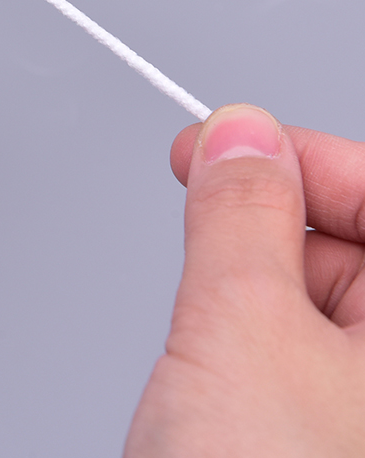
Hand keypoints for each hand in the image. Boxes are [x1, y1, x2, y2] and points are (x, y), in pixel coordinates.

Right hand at [125, 104, 364, 455]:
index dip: (299, 155)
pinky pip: (303, 354)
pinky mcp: (338, 435)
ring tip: (220, 361)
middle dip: (269, 233)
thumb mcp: (244, 325)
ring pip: (318, 300)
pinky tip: (227, 392)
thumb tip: (241, 134)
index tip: (223, 143)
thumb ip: (242, 211)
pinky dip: (252, 347)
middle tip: (211, 256)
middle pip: (351, 242)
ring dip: (252, 298)